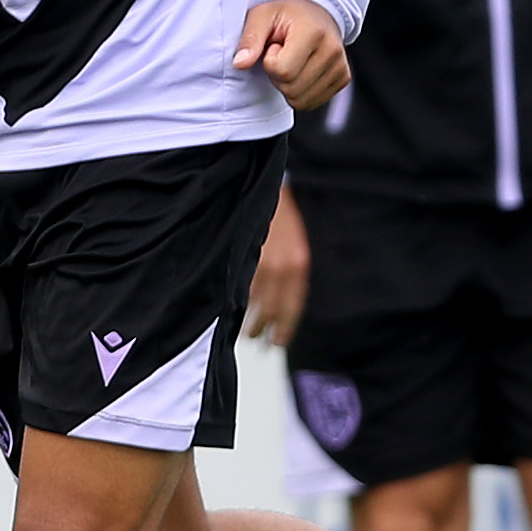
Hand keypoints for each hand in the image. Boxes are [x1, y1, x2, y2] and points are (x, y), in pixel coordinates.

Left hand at [232, 0, 348, 107]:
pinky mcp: (343, 79)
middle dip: (278, 76)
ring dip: (288, 86)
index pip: (283, 70)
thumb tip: (240, 63)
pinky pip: (312, 102)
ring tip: (293, 61)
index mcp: (313, 32)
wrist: (319, 11)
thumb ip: (250, 39)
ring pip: (301, 100)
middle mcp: (332, 51)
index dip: (270, 62)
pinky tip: (301, 71)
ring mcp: (340, 67)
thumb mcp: (262, 15)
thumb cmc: (288, 14)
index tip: (275, 46)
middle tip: (283, 54)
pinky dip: (300, 92)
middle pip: (292, 88)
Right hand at [247, 188, 309, 346]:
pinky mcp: (244, 256)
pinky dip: (237, 301)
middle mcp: (282, 266)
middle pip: (273, 309)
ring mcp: (261, 261)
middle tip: (259, 341)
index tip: (279, 342)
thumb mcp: (294, 247)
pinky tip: (233, 309)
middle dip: (265, 328)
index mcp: (298, 264)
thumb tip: (282, 299)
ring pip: (254, 301)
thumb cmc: (281, 216)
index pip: (293, 306)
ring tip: (246, 331)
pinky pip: (240, 286)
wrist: (270, 188)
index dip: (286, 327)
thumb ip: (290, 272)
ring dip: (250, 319)